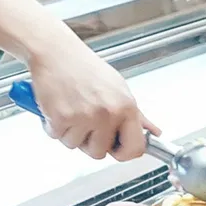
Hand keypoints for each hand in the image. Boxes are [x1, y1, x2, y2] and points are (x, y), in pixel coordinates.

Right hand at [28, 41, 158, 161]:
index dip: (122, 152)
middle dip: (89, 141)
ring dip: (70, 133)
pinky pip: (56, 136)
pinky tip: (57, 108)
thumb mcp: (118, 88)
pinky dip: (53, 126)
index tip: (114, 147)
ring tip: (70, 110)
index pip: (134, 149)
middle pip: (100, 153)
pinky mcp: (60, 117)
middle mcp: (107, 114)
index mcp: (126, 107)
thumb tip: (152, 132)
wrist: (56, 52)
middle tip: (84, 121)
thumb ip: (135, 115)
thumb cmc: (85, 67)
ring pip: (75, 146)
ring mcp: (83, 117)